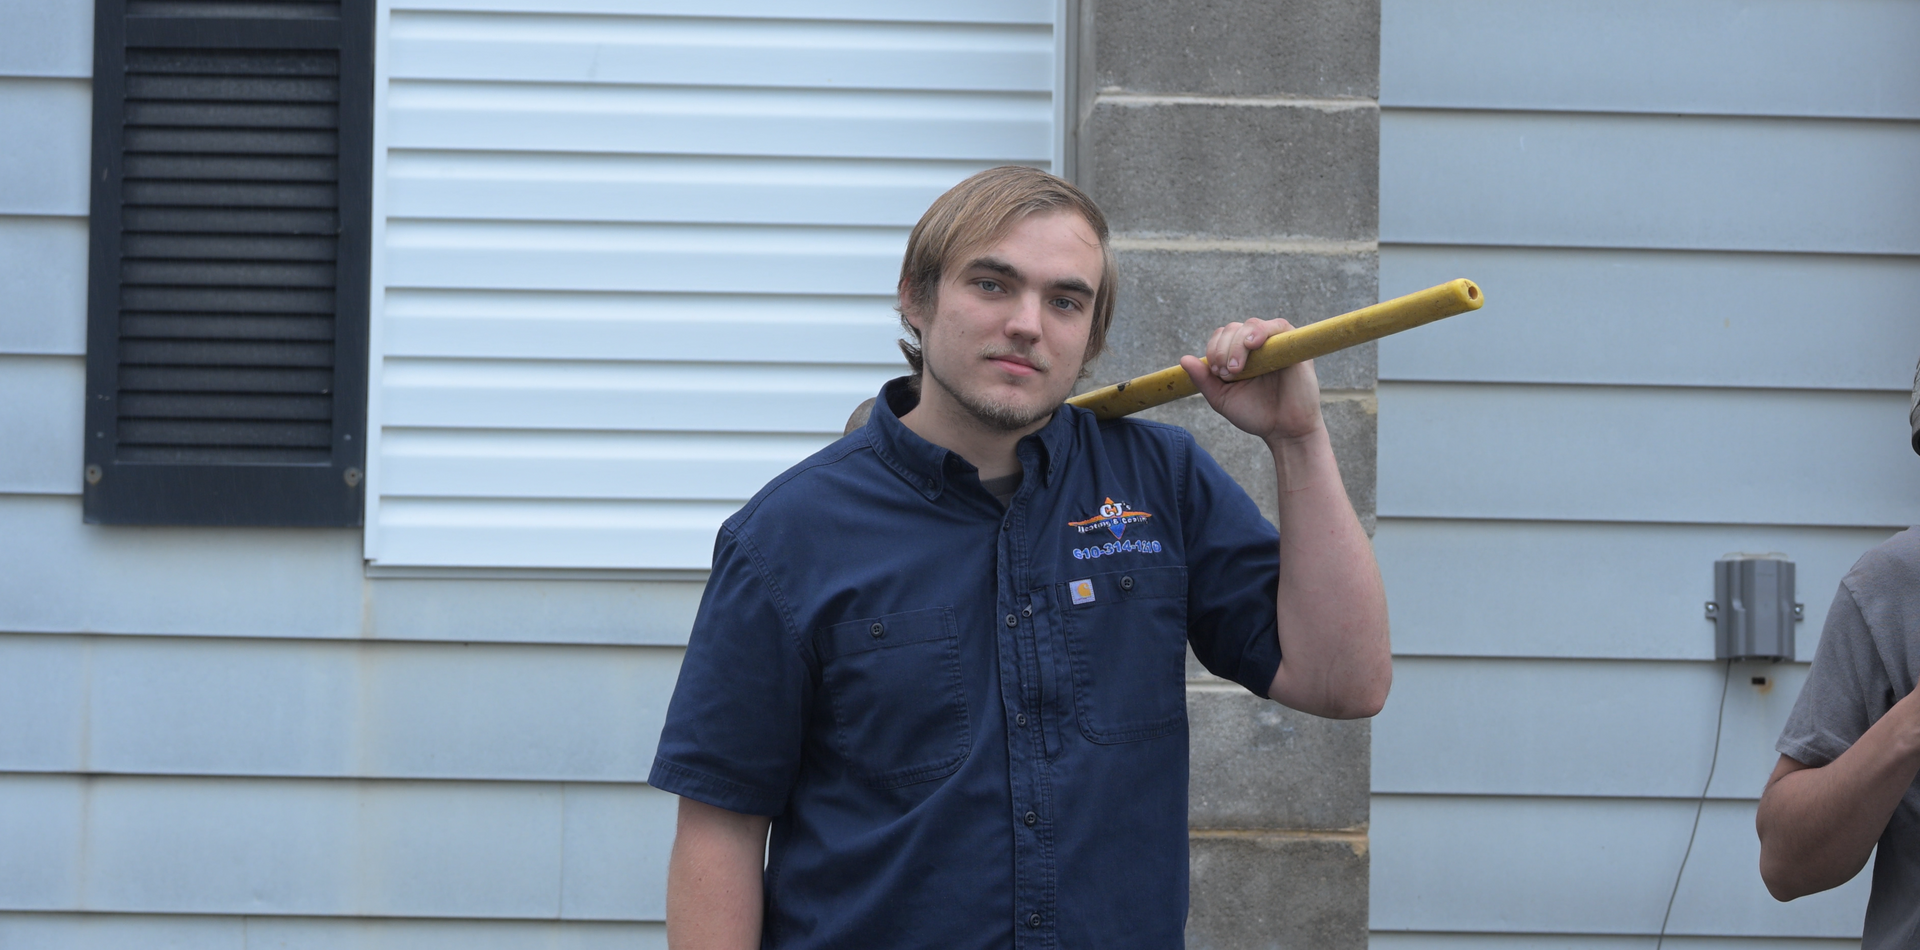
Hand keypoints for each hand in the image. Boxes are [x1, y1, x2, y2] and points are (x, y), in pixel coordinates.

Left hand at [1179, 317, 1324, 443]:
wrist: (1284, 430)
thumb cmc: (1255, 413)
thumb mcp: (1222, 398)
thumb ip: (1204, 379)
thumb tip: (1184, 359)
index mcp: (1238, 354)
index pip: (1220, 336)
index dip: (1214, 349)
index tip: (1217, 373)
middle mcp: (1256, 346)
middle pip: (1232, 329)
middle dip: (1223, 349)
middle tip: (1227, 373)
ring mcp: (1274, 343)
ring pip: (1251, 325)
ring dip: (1237, 343)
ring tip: (1237, 368)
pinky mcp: (1293, 345)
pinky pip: (1277, 326)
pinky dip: (1261, 331)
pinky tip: (1252, 344)